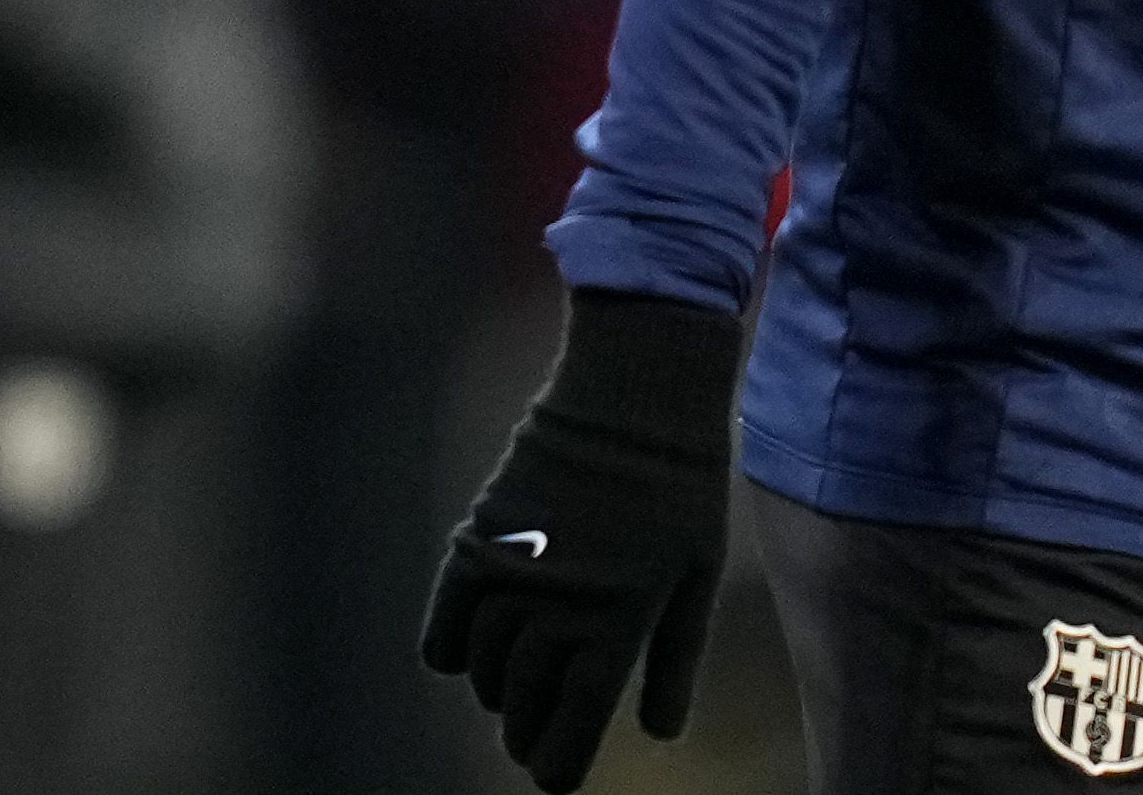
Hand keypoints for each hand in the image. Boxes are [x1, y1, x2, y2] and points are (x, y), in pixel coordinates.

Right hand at [419, 287, 743, 792]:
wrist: (635, 387)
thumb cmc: (683, 482)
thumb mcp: (696, 574)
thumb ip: (674, 657)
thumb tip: (659, 733)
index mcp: (620, 618)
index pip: (575, 719)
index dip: (559, 763)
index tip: (553, 785)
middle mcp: (559, 601)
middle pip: (525, 698)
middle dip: (527, 733)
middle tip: (533, 746)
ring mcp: (515, 565)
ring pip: (483, 661)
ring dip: (494, 690)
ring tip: (510, 698)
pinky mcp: (483, 529)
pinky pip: (448, 607)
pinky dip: (446, 642)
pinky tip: (455, 661)